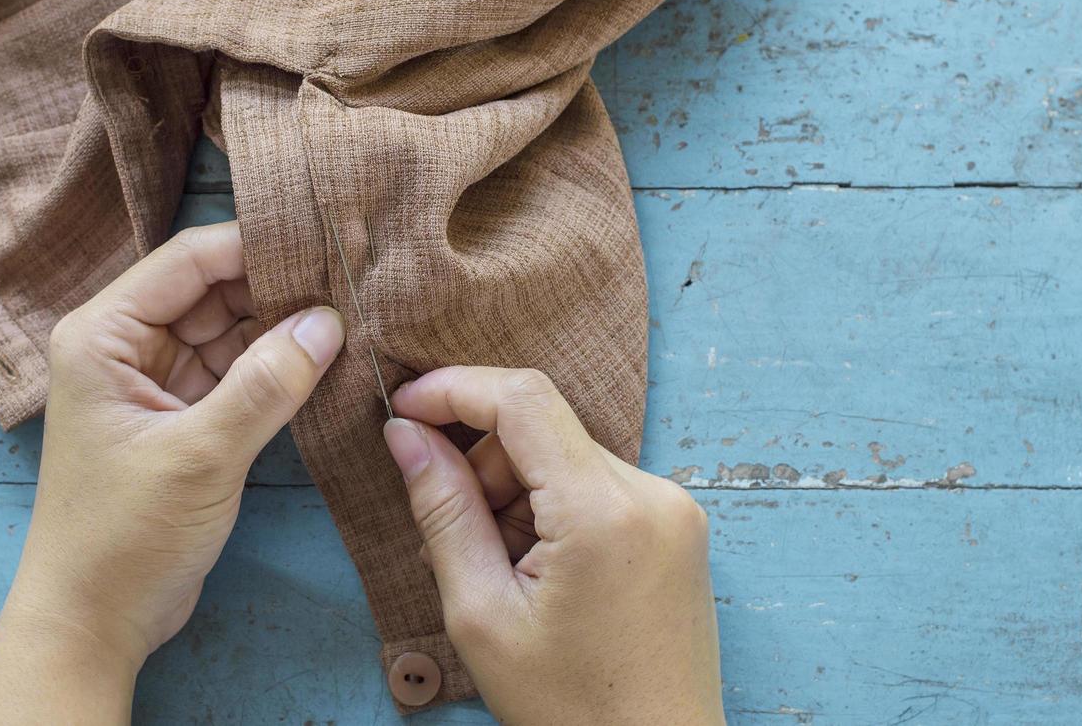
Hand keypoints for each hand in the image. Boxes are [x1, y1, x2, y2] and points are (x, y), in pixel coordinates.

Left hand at [0, 222, 343, 723]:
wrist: (91, 626)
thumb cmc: (124, 537)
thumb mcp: (200, 456)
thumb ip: (266, 384)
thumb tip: (330, 321)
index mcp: (103, 334)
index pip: (189, 260)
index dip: (257, 244)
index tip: (328, 238)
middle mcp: (124, 346)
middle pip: (212, 290)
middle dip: (278, 285)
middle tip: (354, 277)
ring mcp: (153, 383)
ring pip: (229, 331)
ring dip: (282, 328)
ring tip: (353, 312)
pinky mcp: (180, 419)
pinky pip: (234, 373)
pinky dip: (275, 368)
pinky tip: (326, 358)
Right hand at [384, 368, 722, 725]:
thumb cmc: (572, 709)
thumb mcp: (482, 614)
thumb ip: (442, 511)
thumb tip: (406, 434)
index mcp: (602, 510)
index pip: (522, 398)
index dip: (453, 387)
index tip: (404, 408)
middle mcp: (651, 493)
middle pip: (540, 428)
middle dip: (481, 467)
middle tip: (452, 538)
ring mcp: (673, 508)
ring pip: (564, 456)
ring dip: (515, 493)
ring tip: (502, 574)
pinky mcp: (677, 526)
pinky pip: (596, 485)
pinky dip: (552, 510)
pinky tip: (538, 573)